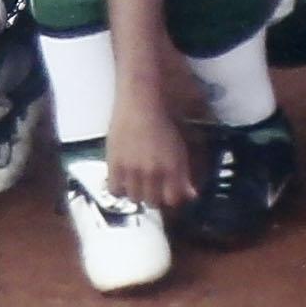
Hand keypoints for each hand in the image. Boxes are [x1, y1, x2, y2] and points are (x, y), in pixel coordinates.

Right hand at [105, 84, 191, 210]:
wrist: (139, 103)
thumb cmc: (162, 123)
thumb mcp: (179, 150)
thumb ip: (184, 175)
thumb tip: (191, 196)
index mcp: (172, 169)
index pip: (173, 200)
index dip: (172, 199)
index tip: (169, 194)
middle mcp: (153, 173)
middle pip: (153, 202)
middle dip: (155, 198)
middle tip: (153, 188)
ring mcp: (132, 170)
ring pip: (135, 199)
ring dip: (138, 194)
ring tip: (137, 184)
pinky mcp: (114, 164)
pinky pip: (115, 190)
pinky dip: (119, 190)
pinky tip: (123, 181)